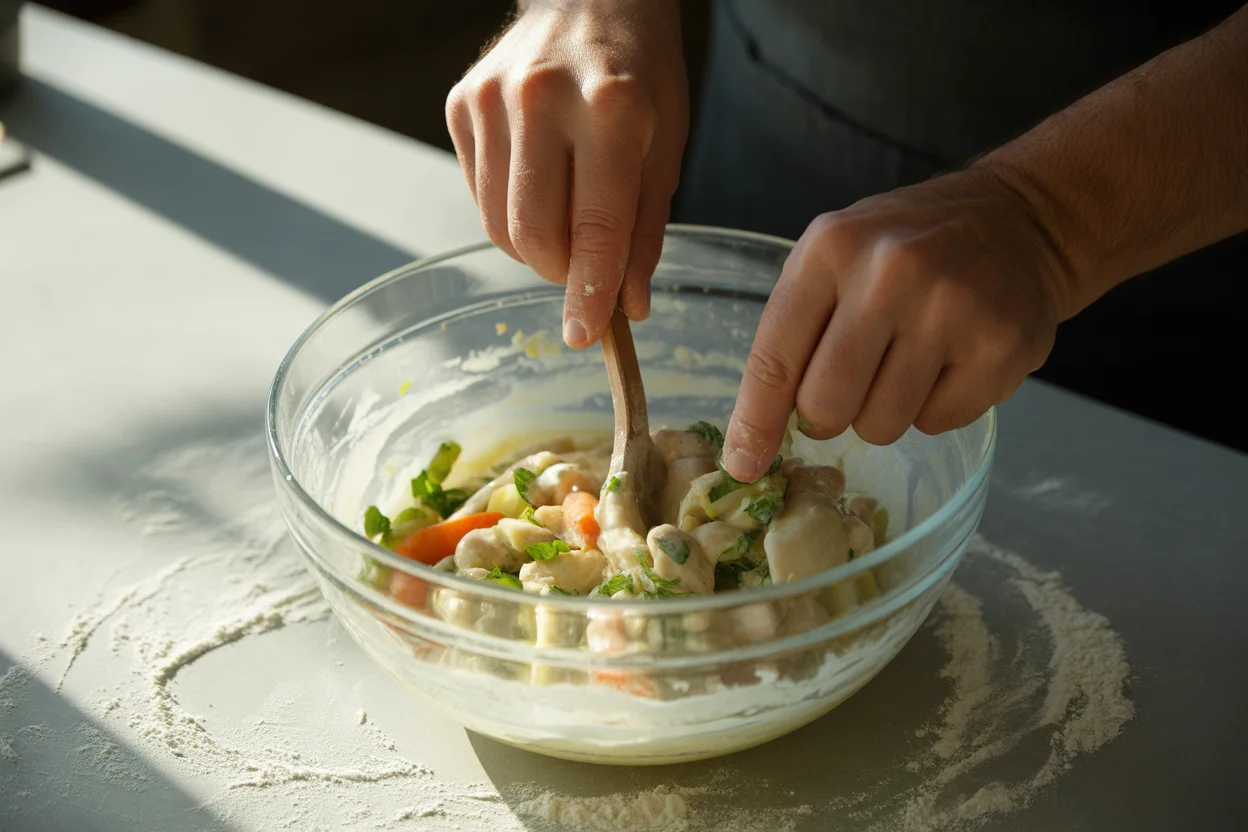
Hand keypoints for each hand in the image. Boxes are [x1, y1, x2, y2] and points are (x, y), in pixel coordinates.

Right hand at [445, 0, 687, 347]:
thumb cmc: (640, 73)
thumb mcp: (667, 146)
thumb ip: (646, 231)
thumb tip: (627, 306)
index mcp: (611, 109)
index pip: (595, 227)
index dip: (589, 291)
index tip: (584, 334)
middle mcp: (542, 99)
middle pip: (534, 234)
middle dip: (560, 272)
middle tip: (584, 270)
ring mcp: (492, 99)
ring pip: (497, 224)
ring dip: (533, 247)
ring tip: (566, 222)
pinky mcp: (461, 103)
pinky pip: (478, 194)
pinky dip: (508, 210)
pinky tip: (538, 181)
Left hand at [722, 166, 1073, 481]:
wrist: (1019, 220)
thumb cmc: (909, 247)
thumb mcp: (836, 258)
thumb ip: (793, 335)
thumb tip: (751, 442)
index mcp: (832, 248)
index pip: (775, 359)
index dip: (756, 422)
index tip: (744, 464)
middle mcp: (890, 274)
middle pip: (826, 405)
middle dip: (828, 414)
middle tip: (851, 384)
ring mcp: (951, 311)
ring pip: (881, 425)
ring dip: (885, 411)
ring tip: (909, 359)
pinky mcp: (1000, 348)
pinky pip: (937, 424)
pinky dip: (936, 407)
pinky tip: (951, 360)